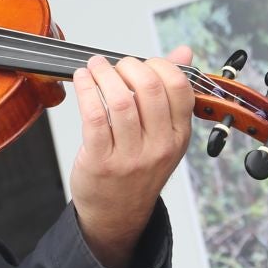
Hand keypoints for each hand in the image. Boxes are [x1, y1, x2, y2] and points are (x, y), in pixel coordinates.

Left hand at [68, 49, 194, 267]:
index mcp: (178, 135)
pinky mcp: (101, 162)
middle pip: (149, 89)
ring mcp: (131, 157)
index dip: (158, 65)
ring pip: (120, 101)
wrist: (117, 215)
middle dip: (128, 66)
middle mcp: (159, 146)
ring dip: (103, 74)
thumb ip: (171, 91)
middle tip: (114, 65)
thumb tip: (184, 51)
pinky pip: (94, 117)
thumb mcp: (164, 134)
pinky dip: (86, 91)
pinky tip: (82, 81)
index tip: (141, 64)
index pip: (179, 88)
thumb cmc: (138, 169)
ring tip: (94, 67)